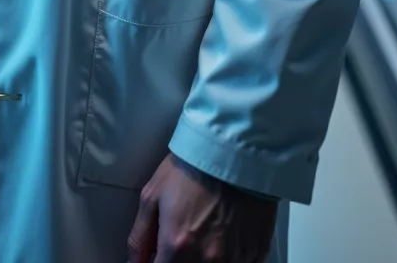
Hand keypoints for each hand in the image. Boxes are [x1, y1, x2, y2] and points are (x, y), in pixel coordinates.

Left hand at [127, 153, 277, 262]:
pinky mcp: (257, 251)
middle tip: (181, 242)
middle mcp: (207, 259)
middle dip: (180, 261)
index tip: (158, 255)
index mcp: (178, 246)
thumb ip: (140, 237)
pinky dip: (230, 258)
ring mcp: (235, 258)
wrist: (233, 147)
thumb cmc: (192, 167)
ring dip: (204, 260)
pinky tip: (225, 238)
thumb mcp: (152, 196)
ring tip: (205, 234)